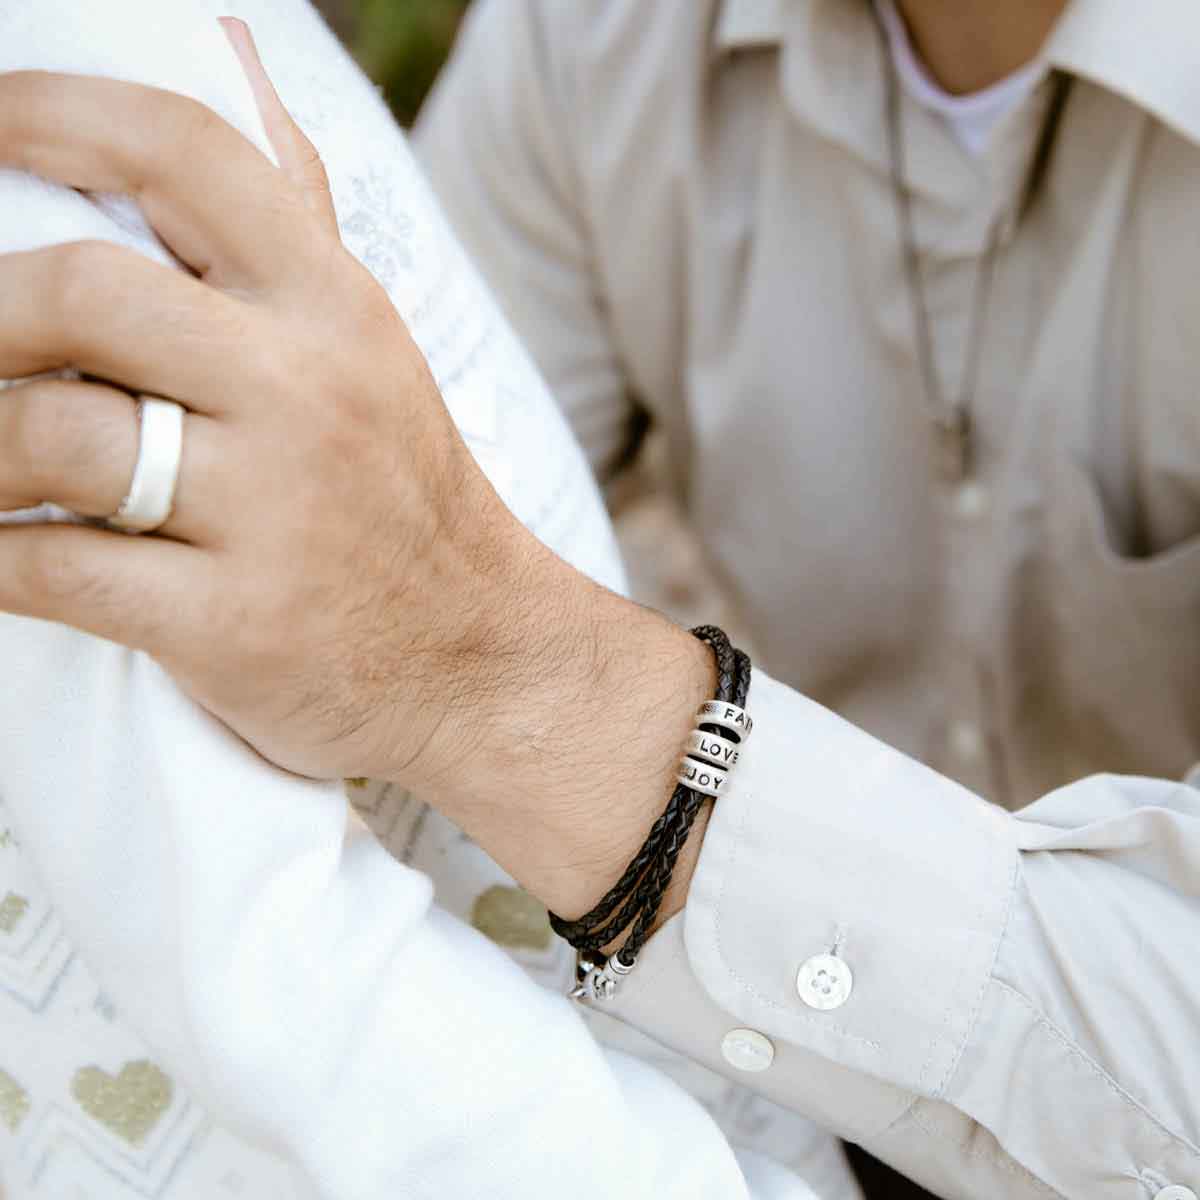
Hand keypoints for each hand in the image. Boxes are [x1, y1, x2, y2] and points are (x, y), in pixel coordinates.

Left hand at [0, 28, 714, 921]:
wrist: (481, 657)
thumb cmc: (406, 499)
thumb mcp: (373, 348)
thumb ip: (293, 215)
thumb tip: (232, 55)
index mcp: (338, 309)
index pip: (185, 153)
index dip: (50, 114)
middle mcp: (311, 394)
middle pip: (84, 293)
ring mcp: (275, 514)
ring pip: (49, 438)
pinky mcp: (235, 623)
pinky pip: (52, 571)